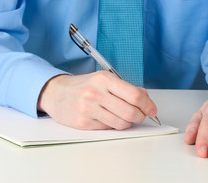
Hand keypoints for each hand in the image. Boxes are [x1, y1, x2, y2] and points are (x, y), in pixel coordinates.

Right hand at [37, 71, 157, 129]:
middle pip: (131, 112)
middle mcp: (96, 93)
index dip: (148, 105)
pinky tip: (107, 117)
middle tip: (140, 115)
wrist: (56, 93)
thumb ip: (125, 88)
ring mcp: (89, 109)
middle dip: (140, 116)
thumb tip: (146, 98)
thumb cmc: (83, 86)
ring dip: (127, 122)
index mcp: (104, 80)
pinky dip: (113, 125)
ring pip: (121, 123)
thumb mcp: (104, 79)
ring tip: (123, 116)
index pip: (135, 95)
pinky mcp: (83, 123)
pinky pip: (108, 128)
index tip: (152, 109)